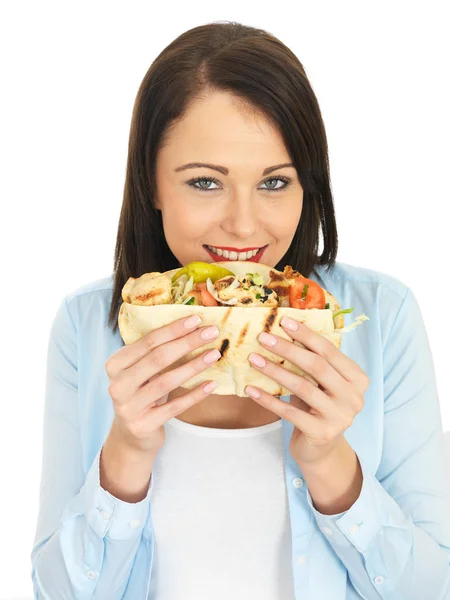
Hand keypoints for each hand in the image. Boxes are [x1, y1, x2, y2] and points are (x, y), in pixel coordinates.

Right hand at [105, 314, 220, 454]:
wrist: (131, 435)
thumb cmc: (142, 393)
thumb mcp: (142, 371)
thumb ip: (155, 352)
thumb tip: (193, 326)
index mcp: (115, 364)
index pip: (149, 341)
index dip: (174, 329)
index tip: (198, 319)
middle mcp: (118, 385)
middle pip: (158, 358)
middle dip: (188, 342)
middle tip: (212, 332)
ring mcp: (128, 407)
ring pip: (166, 381)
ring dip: (194, 366)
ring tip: (215, 354)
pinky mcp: (143, 425)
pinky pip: (174, 407)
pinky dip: (194, 395)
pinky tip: (211, 384)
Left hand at [245, 315, 369, 465]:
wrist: (321, 449)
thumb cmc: (317, 406)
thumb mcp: (321, 383)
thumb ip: (313, 361)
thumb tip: (284, 330)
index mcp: (357, 379)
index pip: (329, 351)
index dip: (306, 334)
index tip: (283, 321)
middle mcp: (354, 397)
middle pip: (316, 366)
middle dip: (288, 349)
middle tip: (264, 337)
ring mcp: (340, 416)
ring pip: (302, 387)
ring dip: (275, 371)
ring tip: (253, 359)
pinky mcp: (321, 433)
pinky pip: (290, 412)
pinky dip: (268, 399)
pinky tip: (251, 389)